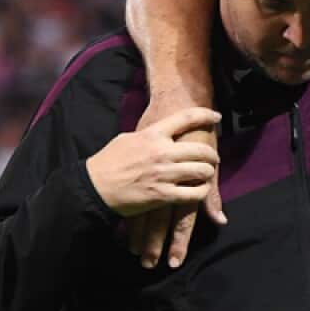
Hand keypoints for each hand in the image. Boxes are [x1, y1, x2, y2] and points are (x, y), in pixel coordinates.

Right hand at [124, 96, 225, 269]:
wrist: (93, 187)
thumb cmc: (109, 162)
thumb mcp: (127, 139)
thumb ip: (150, 135)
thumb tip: (165, 132)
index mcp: (152, 135)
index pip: (186, 118)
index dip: (206, 115)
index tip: (216, 117)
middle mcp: (161, 152)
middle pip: (202, 149)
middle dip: (213, 154)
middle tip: (213, 158)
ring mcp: (163, 174)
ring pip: (203, 171)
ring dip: (208, 173)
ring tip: (206, 174)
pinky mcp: (163, 195)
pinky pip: (194, 194)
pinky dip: (202, 192)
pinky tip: (199, 190)